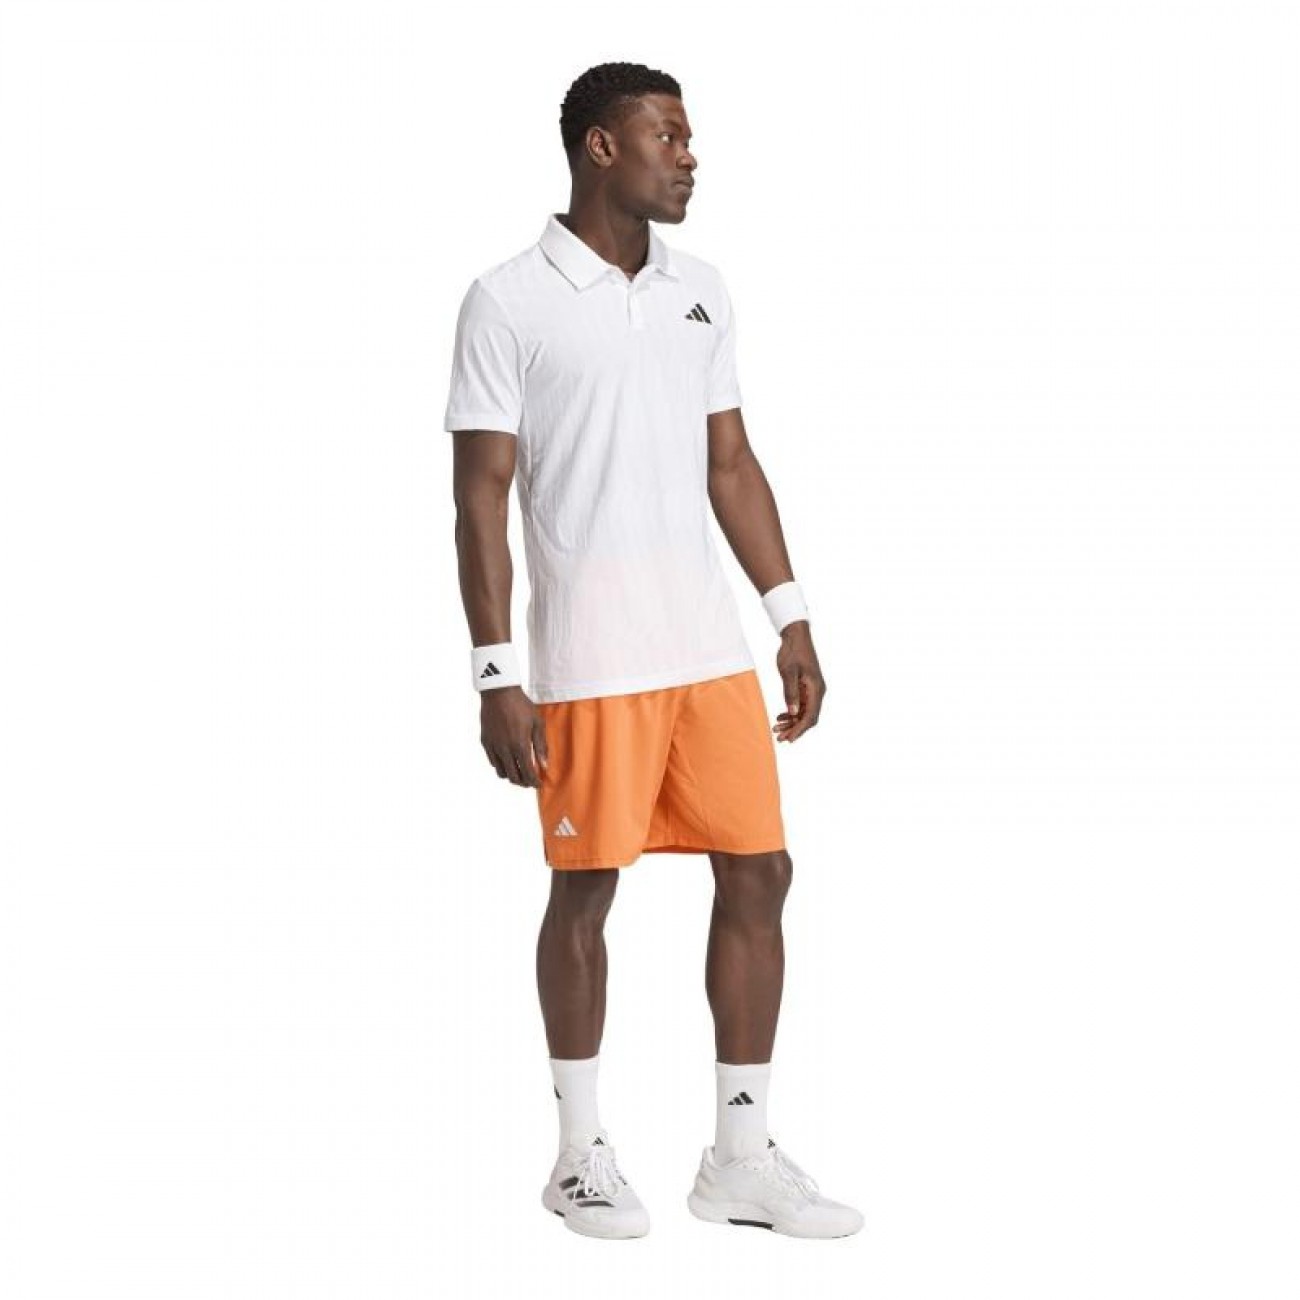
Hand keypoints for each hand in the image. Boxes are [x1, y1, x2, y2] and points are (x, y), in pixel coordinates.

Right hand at [479, 686, 548, 786]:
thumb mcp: (537, 723)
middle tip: (530, 780)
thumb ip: (541, 746)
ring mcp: (493, 747)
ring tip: (519, 772)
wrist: (499, 692)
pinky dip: (501, 766)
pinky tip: (508, 760)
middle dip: (523, 782)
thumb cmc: (521, 705)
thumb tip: (544, 765)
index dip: (534, 782)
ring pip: (501, 773)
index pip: (528, 773)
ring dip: (511, 776)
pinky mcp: (485, 742)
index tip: (538, 784)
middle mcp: (505, 750)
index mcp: (520, 746)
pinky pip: (493, 762)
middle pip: (514, 777)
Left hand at [772, 621, 824, 742]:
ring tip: (776, 729)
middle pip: (808, 718)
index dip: (799, 729)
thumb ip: (790, 693)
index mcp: (816, 689)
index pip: (810, 716)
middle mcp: (817, 692)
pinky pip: (801, 705)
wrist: (796, 636)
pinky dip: (791, 713)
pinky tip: (780, 717)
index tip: (788, 739)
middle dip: (794, 729)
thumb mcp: (788, 672)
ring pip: (804, 713)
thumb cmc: (792, 652)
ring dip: (791, 722)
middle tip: (779, 737)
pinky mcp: (806, 687)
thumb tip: (793, 713)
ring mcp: (812, 690)